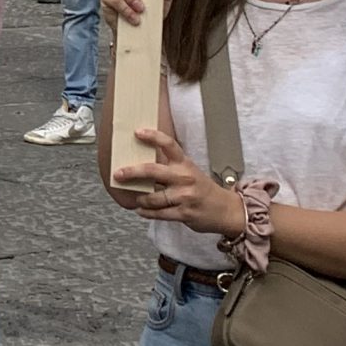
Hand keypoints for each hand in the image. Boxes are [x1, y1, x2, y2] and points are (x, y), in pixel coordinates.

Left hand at [113, 127, 247, 236]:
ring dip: (141, 198)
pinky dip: (147, 212)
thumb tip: (141, 162)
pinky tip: (141, 210)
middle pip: (152, 171)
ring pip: (153, 197)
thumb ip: (170, 166)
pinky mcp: (184, 213)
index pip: (169, 144)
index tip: (137, 132)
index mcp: (185, 163)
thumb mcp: (189, 171)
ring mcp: (184, 196)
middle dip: (131, 172)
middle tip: (118, 174)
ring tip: (136, 198)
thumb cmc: (203, 188)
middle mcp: (184, 177)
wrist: (226, 210)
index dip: (152, 136)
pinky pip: (160, 213)